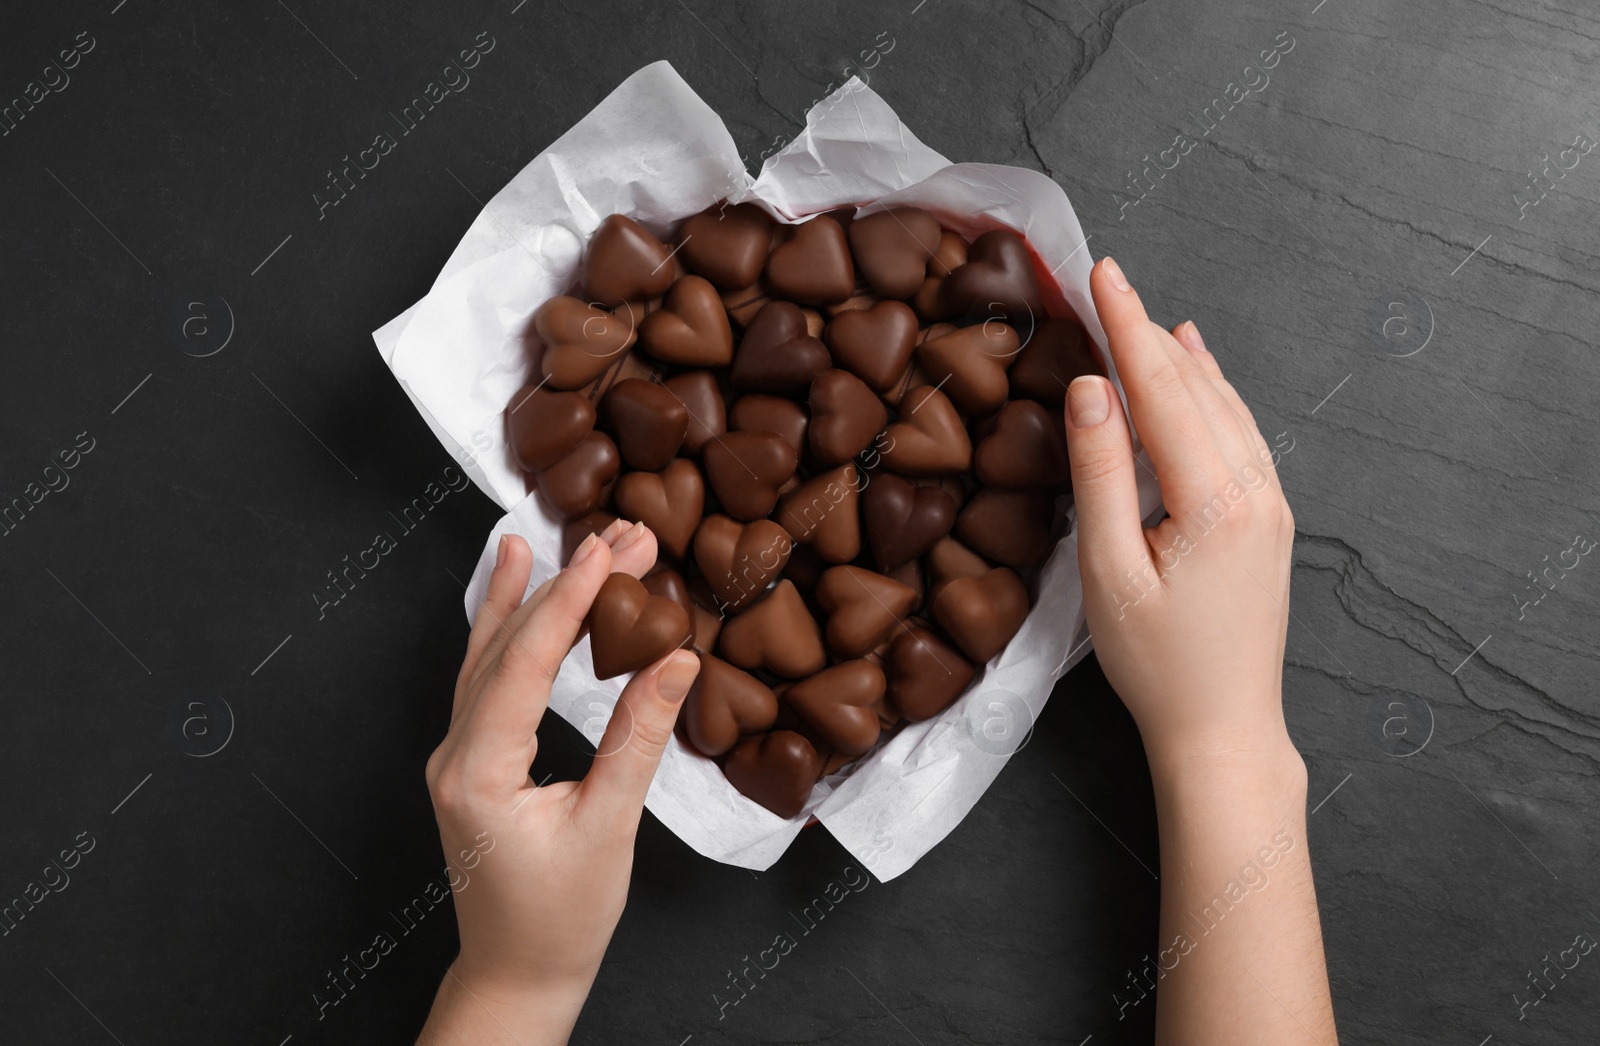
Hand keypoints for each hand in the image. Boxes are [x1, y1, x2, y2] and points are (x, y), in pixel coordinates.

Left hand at [417, 520, 700, 1045]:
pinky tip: (513, 598)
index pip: (525, 663)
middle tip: (619, 536)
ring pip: (486, 658)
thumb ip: (640, 737)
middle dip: (563, 587)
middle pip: (506, 648)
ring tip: (544, 541)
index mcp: (479, 772)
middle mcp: (454, 755)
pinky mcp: (472, 764)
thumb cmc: (560, 919)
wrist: (517, 975)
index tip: (609, 551)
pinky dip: (504, 634)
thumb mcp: (610, 826)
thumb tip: (675, 660)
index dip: (570, 601)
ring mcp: (456, 758)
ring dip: (528, 600)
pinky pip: (483, 682)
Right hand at [1063, 257, 1296, 767]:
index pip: (1161, 387)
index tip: (1101, 274)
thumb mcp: (1108, 573)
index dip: (1126, 326)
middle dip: (1146, 330)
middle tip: (1110, 281)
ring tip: (1149, 316)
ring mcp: (1270, 505)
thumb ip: (1099, 473)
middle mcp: (1254, 490)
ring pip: (1223, 406)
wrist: (1223, 728)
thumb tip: (1090, 388)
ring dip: (1181, 358)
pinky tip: (1200, 374)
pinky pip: (1240, 434)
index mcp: (1213, 498)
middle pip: (1194, 387)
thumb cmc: (1157, 665)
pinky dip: (1213, 393)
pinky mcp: (1268, 521)